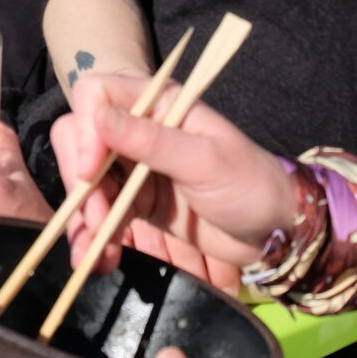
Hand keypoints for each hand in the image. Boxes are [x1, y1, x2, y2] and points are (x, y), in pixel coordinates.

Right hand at [51, 89, 295, 282]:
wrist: (275, 233)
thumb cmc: (248, 184)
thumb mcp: (203, 161)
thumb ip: (151, 140)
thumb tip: (97, 114)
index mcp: (158, 103)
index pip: (97, 96)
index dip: (86, 130)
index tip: (91, 170)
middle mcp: (139, 129)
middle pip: (81, 140)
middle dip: (81, 182)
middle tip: (96, 218)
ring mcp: (135, 168)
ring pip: (87, 183)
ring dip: (85, 218)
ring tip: (96, 254)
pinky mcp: (137, 203)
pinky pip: (102, 214)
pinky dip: (95, 238)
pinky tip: (101, 261)